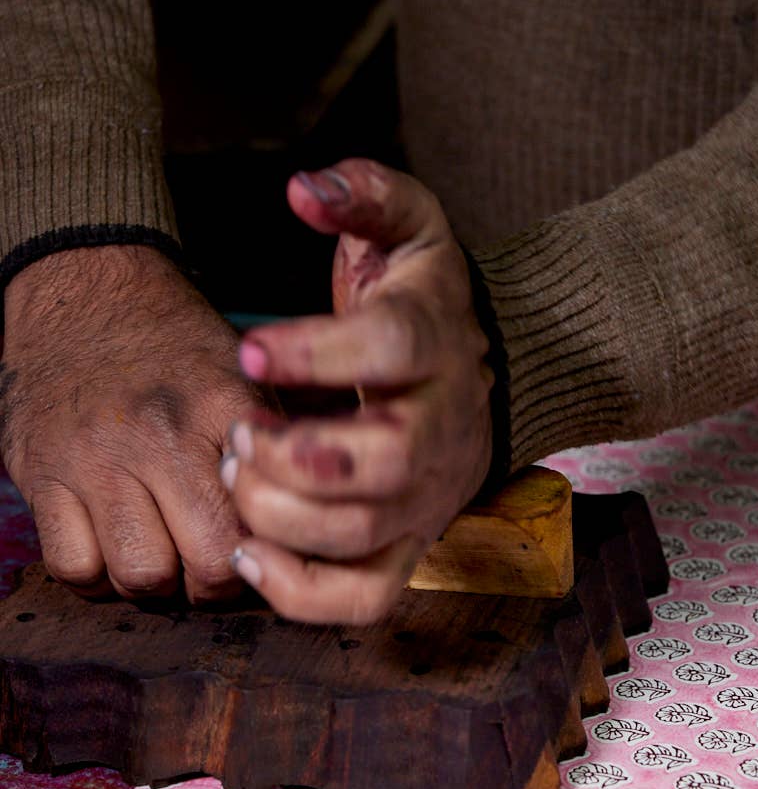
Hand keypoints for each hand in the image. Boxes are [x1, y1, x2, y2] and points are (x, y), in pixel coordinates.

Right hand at [1, 245, 265, 601]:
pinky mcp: (40, 475)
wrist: (82, 291)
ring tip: (162, 547)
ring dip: (157, 580)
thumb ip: (282, 445)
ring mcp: (94, 459)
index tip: (267, 544)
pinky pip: (75, 567)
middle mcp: (158, 435)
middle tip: (213, 558)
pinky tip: (110, 545)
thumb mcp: (243, 375)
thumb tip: (321, 518)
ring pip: (141, 576)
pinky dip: (95, 573)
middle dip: (217, 579)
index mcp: (221, 409)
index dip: (274, 549)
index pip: (267, 517)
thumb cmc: (176, 349)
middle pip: (209, 562)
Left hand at [222, 160, 492, 623]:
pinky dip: (302, 593)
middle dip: (296, 455)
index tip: (249, 351)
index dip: (317, 352)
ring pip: (365, 533)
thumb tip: (304, 190)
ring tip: (237, 476)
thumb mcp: (410, 228)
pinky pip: (366, 598)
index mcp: (437, 345)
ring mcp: (429, 496)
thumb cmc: (425, 303)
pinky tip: (250, 552)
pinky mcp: (412, 544)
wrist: (490, 373)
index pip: (391, 347)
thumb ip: (364, 195)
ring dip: (283, 515)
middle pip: (385, 460)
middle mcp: (442, 429)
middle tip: (240, 434)